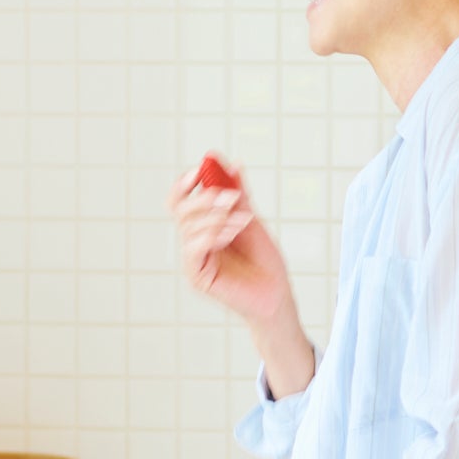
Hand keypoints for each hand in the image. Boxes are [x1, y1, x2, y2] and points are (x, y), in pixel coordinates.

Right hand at [173, 164, 292, 323]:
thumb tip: (233, 164)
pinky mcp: (197, 277)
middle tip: (231, 195)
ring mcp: (193, 260)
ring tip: (243, 220)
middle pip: (180, 209)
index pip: (181, 199)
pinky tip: (233, 233)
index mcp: (201, 226)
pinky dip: (213, 235)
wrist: (277, 293)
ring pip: (190, 227)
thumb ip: (239, 195)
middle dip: (205, 198)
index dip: (186, 182)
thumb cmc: (264, 260)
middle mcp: (193, 241)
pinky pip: (194, 249)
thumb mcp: (251, 220)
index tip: (201, 167)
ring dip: (218, 218)